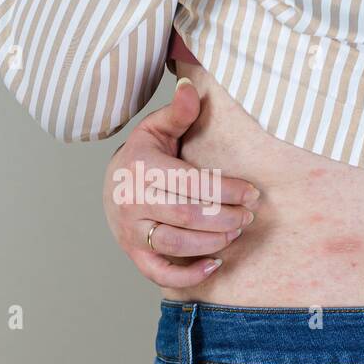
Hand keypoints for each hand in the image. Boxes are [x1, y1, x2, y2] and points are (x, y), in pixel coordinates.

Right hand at [102, 79, 259, 288]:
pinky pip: (160, 273)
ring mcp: (131, 231)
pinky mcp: (134, 254)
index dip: (226, 190)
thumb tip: (192, 87)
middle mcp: (132, 201)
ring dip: (212, 241)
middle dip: (224, 217)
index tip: (252, 193)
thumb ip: (178, 112)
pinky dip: (188, 275)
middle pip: (186, 215)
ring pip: (175, 243)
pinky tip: (215, 265)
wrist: (111, 185)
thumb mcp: (157, 129)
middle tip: (248, 215)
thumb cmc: (143, 155)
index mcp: (142, 167)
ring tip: (235, 232)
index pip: (191, 183)